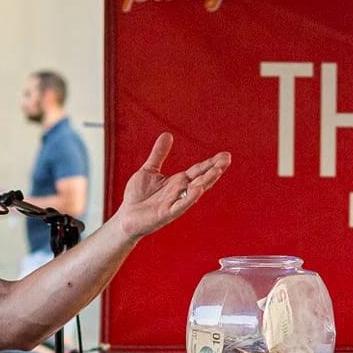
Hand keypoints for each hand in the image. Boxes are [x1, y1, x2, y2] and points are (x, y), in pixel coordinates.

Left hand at [109, 133, 230, 242]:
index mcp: (178, 181)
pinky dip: (190, 198)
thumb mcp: (149, 170)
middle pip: (201, 178)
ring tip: (218, 170)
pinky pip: (180, 205)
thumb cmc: (138, 196)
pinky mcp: (166, 214)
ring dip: (206, 181)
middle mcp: (179, 191)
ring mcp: (174, 203)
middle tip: (227, 159)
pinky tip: (198, 189)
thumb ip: (159, 154)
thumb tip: (167, 134)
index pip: (198, 170)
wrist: (125, 217)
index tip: (225, 155)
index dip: (211, 163)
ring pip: (194, 191)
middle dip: (214, 169)